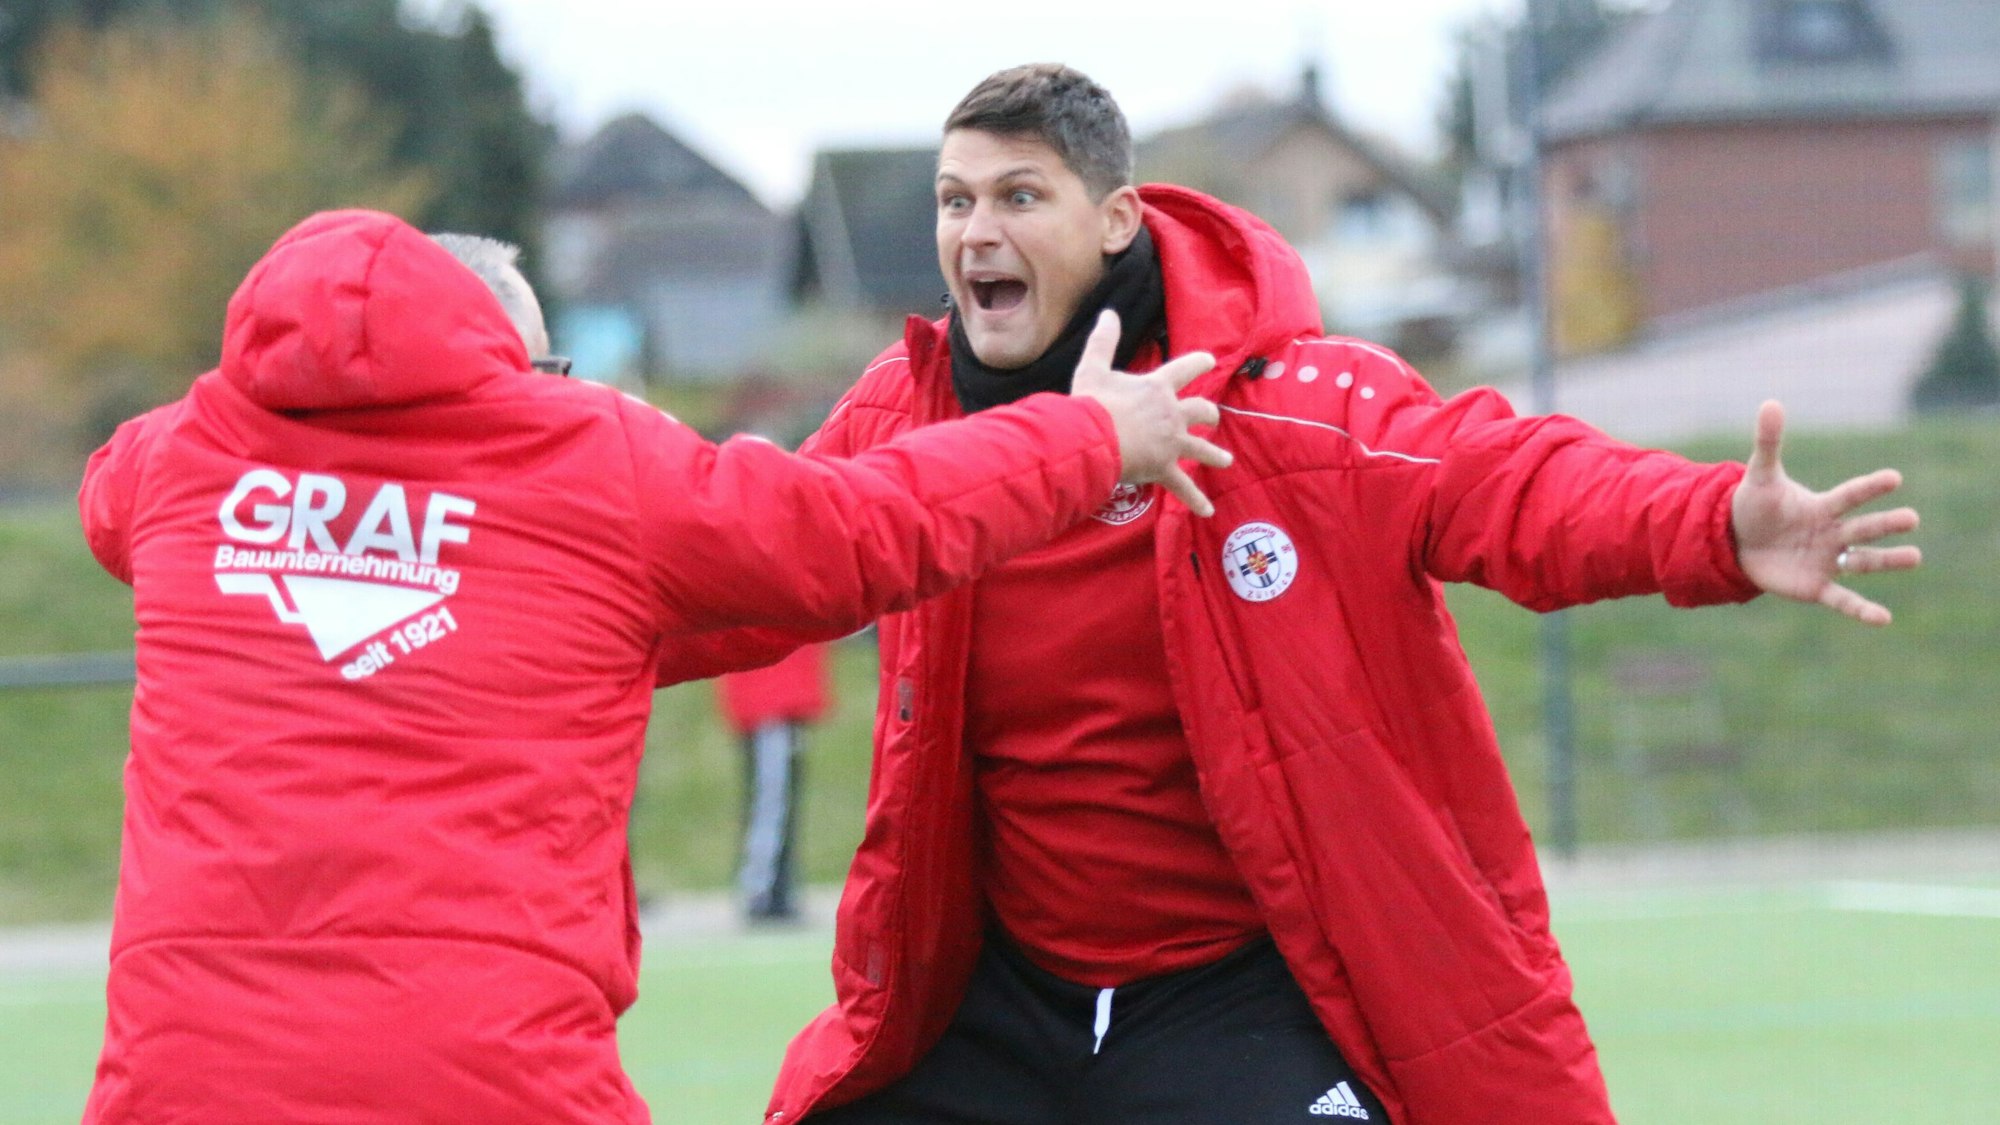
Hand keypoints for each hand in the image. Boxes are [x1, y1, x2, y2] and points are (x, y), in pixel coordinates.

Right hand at [1069, 310, 1232, 516]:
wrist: (1093, 438)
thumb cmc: (1092, 404)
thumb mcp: (1093, 367)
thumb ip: (1103, 340)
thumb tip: (1109, 313)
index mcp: (1157, 387)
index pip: (1186, 369)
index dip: (1199, 363)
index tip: (1211, 361)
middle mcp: (1172, 413)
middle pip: (1202, 410)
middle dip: (1209, 414)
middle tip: (1213, 419)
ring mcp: (1172, 442)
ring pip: (1201, 447)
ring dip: (1214, 454)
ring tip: (1225, 460)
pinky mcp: (1165, 468)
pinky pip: (1184, 487)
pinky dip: (1195, 500)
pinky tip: (1208, 511)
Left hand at [1730, 400, 1920, 625]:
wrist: (1735, 543)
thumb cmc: (1755, 507)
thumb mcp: (1760, 476)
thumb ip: (1769, 442)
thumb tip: (1770, 402)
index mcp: (1822, 507)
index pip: (1849, 496)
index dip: (1869, 488)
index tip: (1894, 478)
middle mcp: (1832, 533)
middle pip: (1863, 528)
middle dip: (1885, 524)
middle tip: (1911, 518)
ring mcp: (1827, 561)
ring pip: (1863, 562)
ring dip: (1888, 561)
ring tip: (1915, 557)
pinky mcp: (1816, 586)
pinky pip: (1842, 600)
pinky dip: (1861, 610)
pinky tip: (1883, 618)